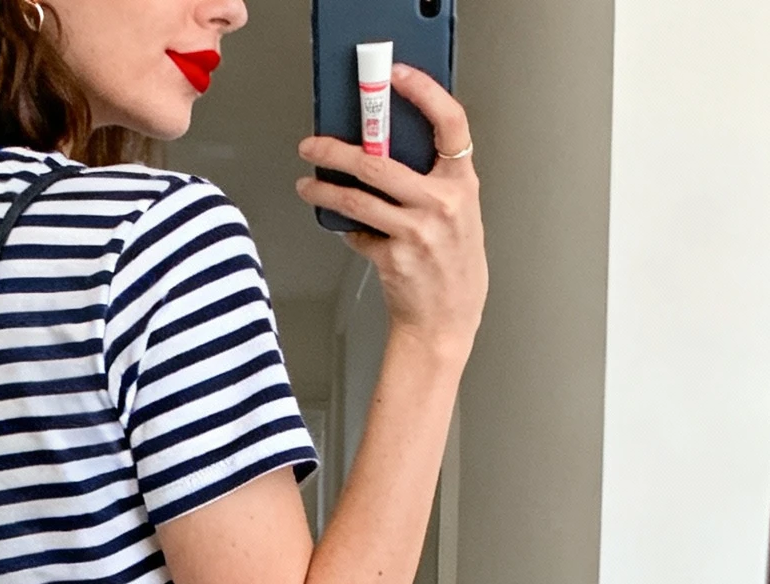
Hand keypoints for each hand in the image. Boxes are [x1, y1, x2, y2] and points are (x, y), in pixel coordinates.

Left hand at [297, 65, 486, 362]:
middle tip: (313, 144)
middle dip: (336, 149)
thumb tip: (390, 147)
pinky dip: (346, 227)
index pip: (449, 123)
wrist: (446, 321)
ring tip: (308, 185)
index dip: (424, 92)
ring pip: (357, 197)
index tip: (396, 77)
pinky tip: (342, 225)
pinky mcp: (392, 257)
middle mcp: (441, 204)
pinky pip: (357, 232)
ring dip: (323, 189)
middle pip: (379, 161)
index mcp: (462, 185)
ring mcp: (416, 232)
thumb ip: (434, 180)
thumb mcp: (459, 213)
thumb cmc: (453, 266)